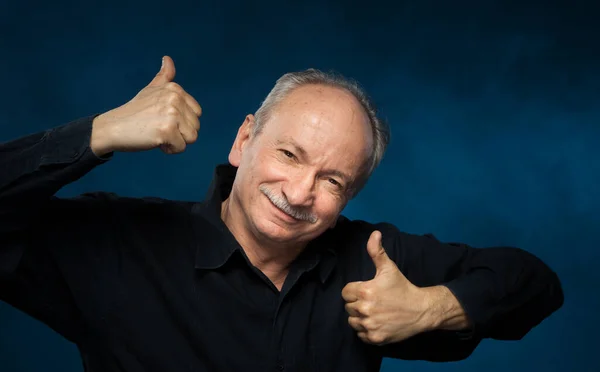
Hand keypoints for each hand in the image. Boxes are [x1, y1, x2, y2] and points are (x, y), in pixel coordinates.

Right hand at [91, 55, 201, 155]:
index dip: (183, 122)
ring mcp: (172, 114)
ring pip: (191, 138)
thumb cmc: (134, 112)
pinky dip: (170, 149)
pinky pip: (181, 148)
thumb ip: (164, 77)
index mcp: (175, 89)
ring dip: (176, 141)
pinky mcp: (167, 130)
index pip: (197, 113)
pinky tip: (155, 141)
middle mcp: (175, 98)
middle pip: (196, 127)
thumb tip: (167, 58)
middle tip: (159, 127)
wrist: (113, 127)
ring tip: (158, 134)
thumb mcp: (150, 89)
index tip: (164, 119)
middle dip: (180, 133)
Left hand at [341, 230, 431, 344]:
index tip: (367, 290)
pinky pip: (360, 334)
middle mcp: (364, 309)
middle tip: (373, 301)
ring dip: (360, 317)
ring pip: (352, 321)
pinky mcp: (375, 338)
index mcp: (364, 291)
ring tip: (374, 312)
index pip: (345, 292)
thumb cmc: (403, 287)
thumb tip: (374, 233)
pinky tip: (377, 323)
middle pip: (348, 307)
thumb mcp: (389, 268)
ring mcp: (369, 325)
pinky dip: (366, 330)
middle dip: (358, 303)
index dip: (355, 290)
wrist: (421, 310)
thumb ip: (376, 251)